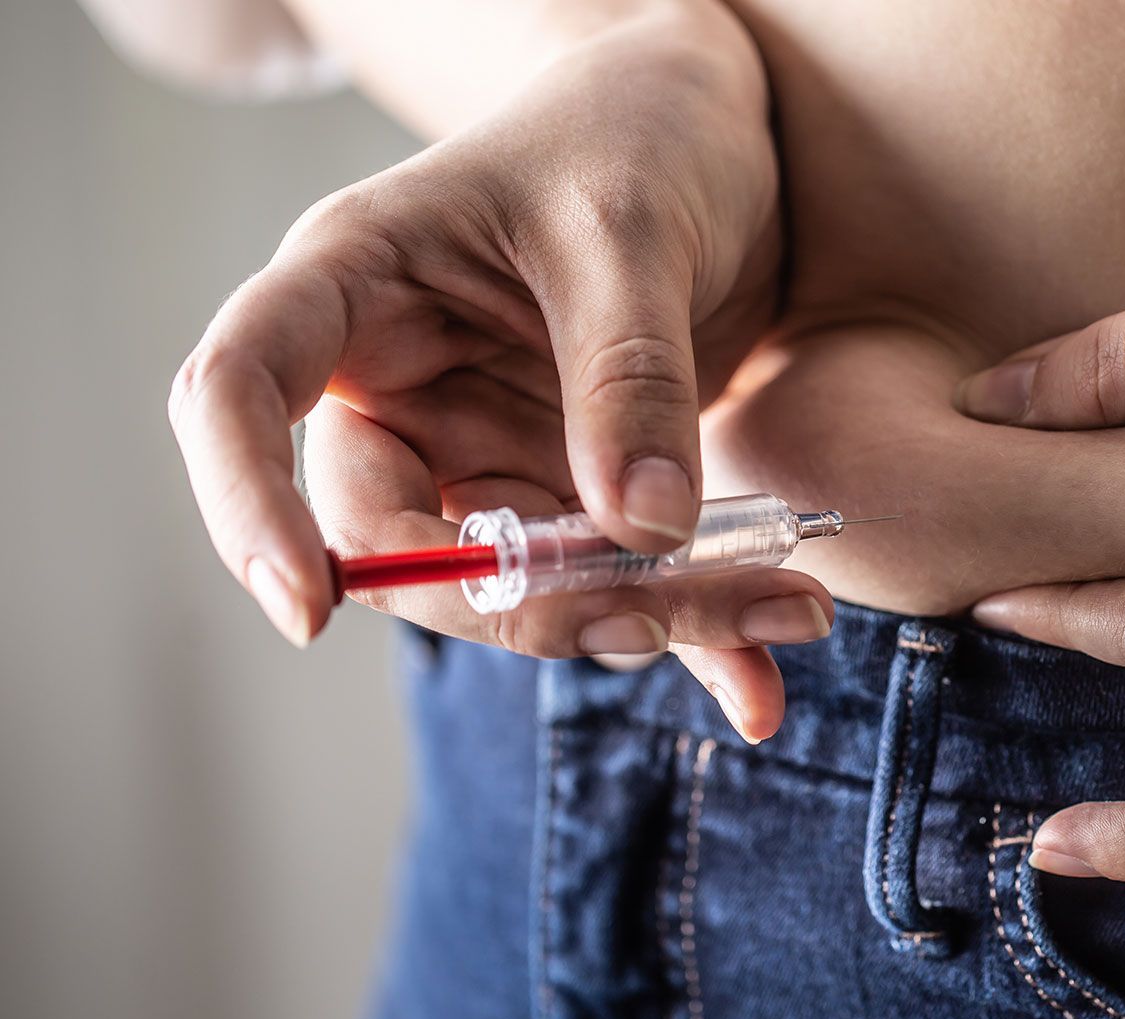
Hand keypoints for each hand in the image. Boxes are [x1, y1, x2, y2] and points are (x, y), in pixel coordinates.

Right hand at [168, 11, 818, 737]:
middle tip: (653, 614)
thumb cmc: (639, 131)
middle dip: (519, 601)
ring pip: (526, 587)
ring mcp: (492, 452)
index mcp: (356, 290)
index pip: (239, 398)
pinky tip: (763, 682)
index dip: (248, 508)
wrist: (721, 131)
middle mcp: (406, 389)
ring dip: (650, 621)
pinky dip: (699, 634)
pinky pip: (619, 584)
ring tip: (785, 612)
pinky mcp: (580, 492)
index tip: (307, 607)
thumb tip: (640, 530)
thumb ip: (627, 373)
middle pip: (402, 540)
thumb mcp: (630, 228)